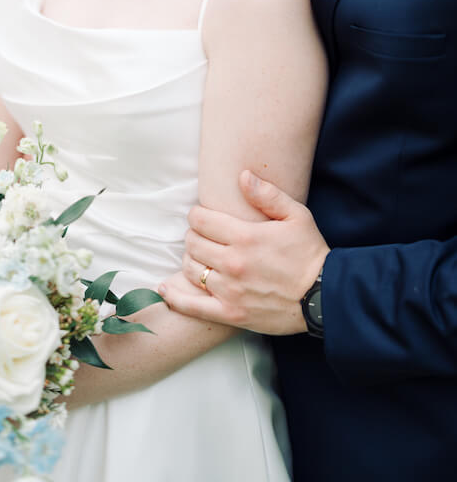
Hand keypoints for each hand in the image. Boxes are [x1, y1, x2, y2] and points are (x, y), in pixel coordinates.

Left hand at [159, 170, 329, 334]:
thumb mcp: (296, 215)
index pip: (201, 220)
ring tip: (201, 257)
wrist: (325, 297)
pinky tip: (165, 287)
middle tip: (204, 237)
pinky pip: (193, 306)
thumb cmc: (310, 253)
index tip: (204, 217)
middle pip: (192, 243)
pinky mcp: (231, 314)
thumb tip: (242, 175)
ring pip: (191, 270)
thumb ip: (267, 194)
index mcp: (245, 237)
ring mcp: (230, 291)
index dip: (198, 215)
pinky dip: (176, 296)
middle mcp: (233, 263)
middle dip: (195, 236)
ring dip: (191, 260)